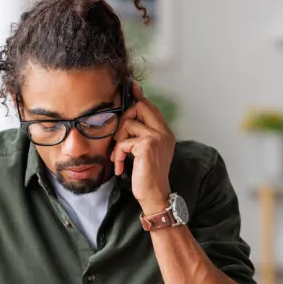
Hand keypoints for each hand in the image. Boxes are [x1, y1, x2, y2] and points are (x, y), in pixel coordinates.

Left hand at [111, 81, 175, 214]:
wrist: (154, 195)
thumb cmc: (146, 175)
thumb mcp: (145, 151)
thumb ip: (140, 133)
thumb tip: (129, 114)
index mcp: (165, 132)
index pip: (150, 106)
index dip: (138, 98)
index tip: (130, 88)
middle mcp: (164, 132)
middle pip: (140, 106)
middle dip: (124, 119)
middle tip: (119, 140)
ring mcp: (157, 137)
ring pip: (128, 123)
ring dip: (118, 141)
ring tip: (119, 157)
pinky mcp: (147, 145)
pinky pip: (124, 141)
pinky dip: (117, 154)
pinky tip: (119, 167)